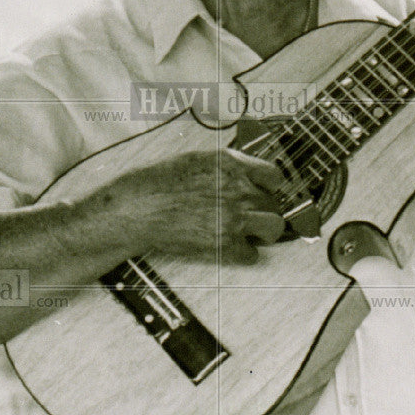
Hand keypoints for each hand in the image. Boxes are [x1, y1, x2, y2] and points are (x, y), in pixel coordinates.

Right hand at [87, 148, 286, 264]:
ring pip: (274, 229)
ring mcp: (235, 217)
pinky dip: (244, 254)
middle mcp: (239, 189)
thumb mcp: (196, 159)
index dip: (269, 187)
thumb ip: (226, 166)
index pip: (273, 175)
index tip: (264, 193)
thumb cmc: (158, 182)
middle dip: (265, 212)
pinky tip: (230, 249)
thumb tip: (245, 174)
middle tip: (252, 218)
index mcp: (232, 165)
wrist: (139, 207)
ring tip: (250, 235)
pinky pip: (253, 254)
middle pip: (275, 204)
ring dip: (264, 233)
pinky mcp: (226, 244)